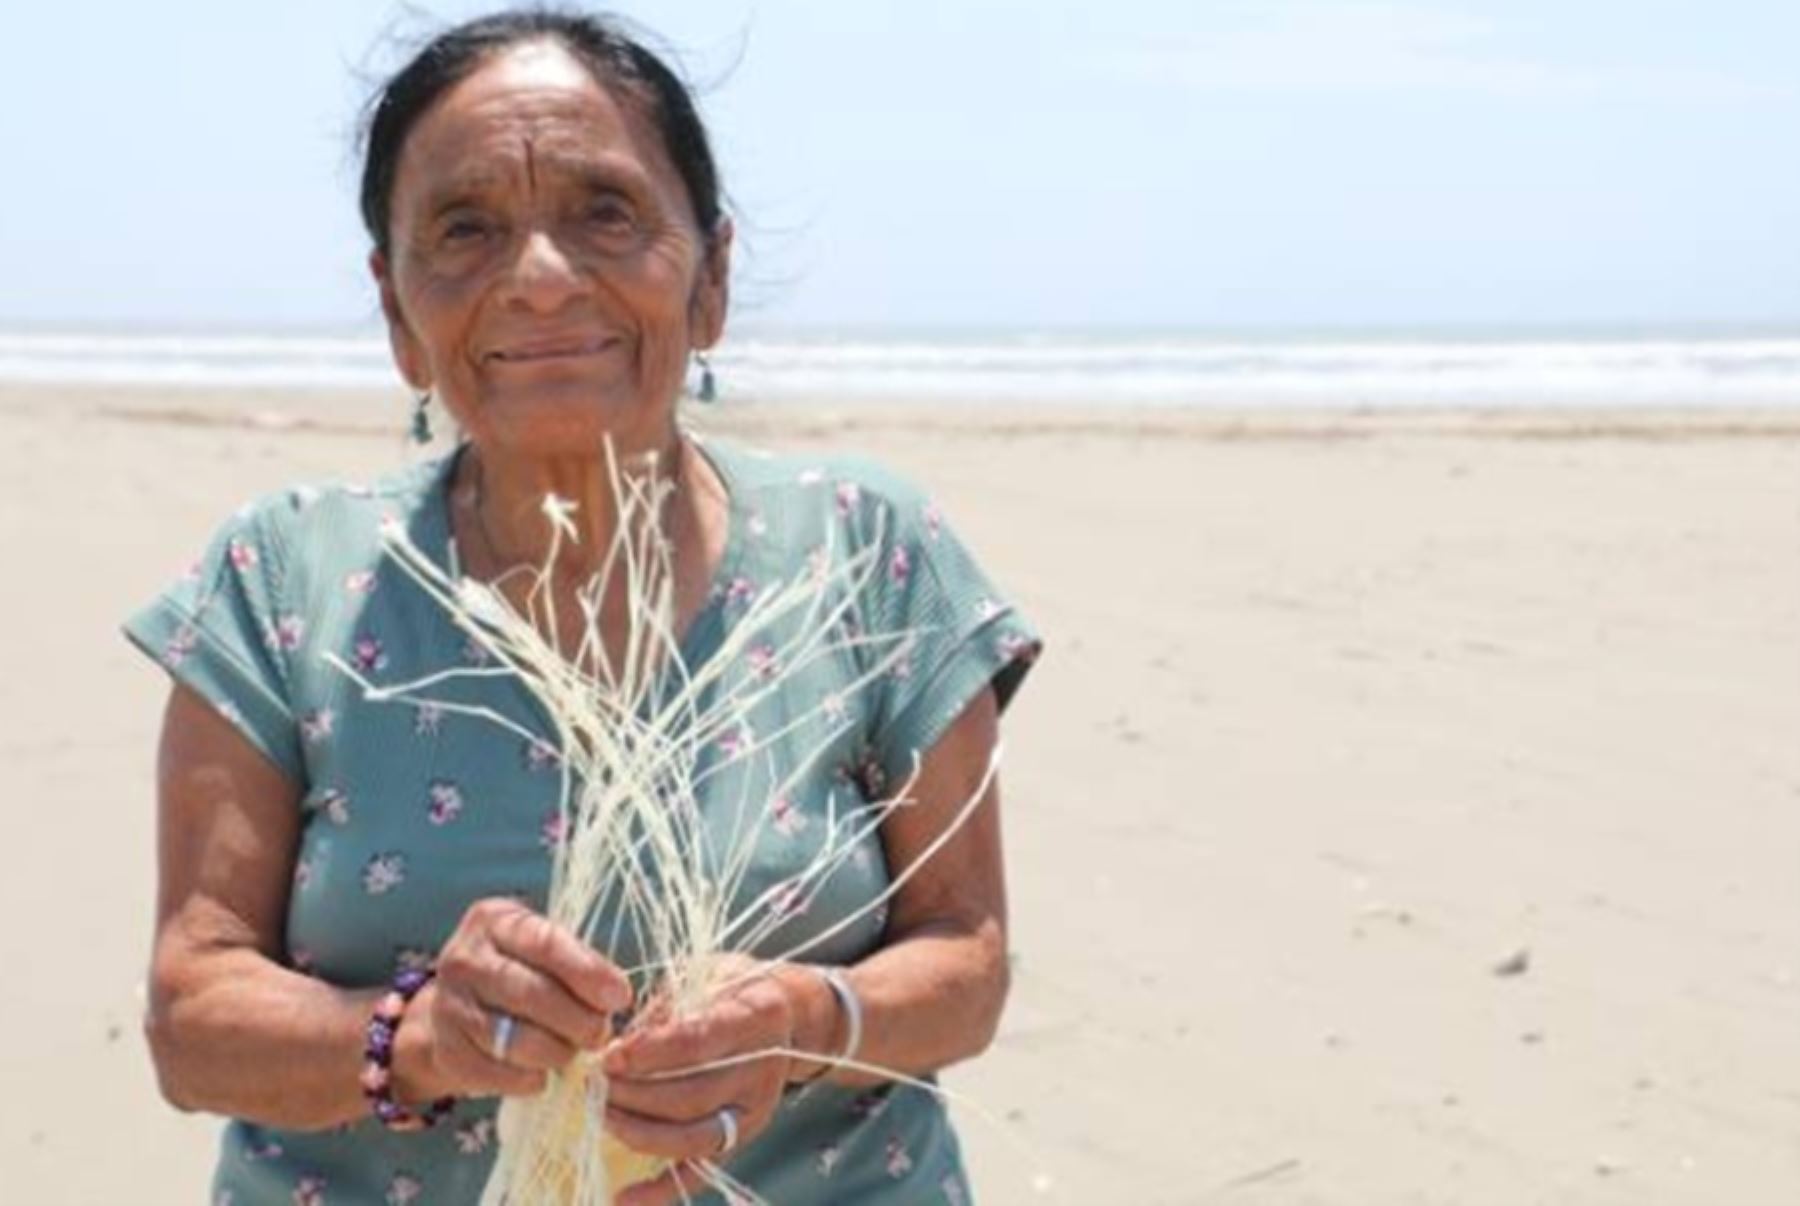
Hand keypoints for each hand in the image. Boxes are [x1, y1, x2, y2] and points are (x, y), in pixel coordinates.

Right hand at [393, 898, 632, 1100]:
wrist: (456, 1010)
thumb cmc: (518, 972)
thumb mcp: (542, 951)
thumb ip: (577, 964)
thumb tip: (615, 997)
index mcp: (494, 921)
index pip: (546, 943)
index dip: (587, 973)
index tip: (620, 997)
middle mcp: (463, 958)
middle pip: (530, 993)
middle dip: (577, 1020)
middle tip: (601, 1034)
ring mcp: (447, 1005)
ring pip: (514, 1038)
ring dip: (556, 1052)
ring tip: (572, 1052)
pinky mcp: (445, 1050)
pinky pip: (496, 1073)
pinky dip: (529, 1079)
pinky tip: (542, 1073)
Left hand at [603, 956, 816, 1204]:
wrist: (790, 1016)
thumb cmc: (735, 990)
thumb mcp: (706, 975)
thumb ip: (665, 1009)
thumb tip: (618, 1048)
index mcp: (756, 1016)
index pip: (697, 1042)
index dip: (648, 1053)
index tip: (608, 1057)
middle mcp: (761, 1070)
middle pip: (691, 1096)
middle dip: (633, 1095)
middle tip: (592, 1085)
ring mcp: (754, 1111)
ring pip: (692, 1138)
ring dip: (638, 1132)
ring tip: (600, 1114)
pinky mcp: (743, 1139)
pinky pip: (701, 1172)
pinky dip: (661, 1191)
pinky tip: (623, 1198)